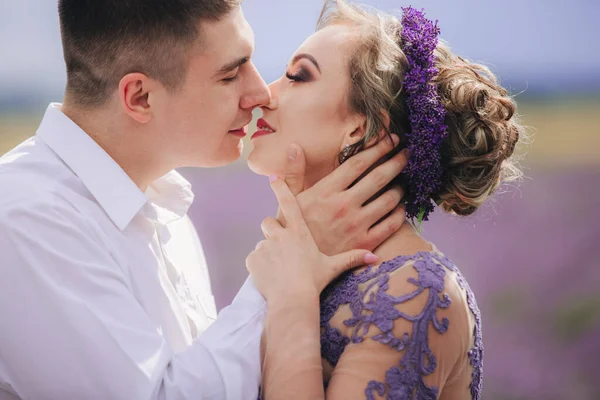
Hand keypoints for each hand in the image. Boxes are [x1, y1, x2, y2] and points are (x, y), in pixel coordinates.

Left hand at [246, 177, 378, 302]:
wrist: (292, 301)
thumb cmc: (314, 282)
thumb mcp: (332, 267)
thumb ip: (351, 258)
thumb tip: (375, 257)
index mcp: (299, 232)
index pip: (288, 202)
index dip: (280, 187)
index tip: (272, 177)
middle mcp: (280, 234)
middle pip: (270, 221)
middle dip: (273, 229)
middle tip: (281, 245)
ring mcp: (265, 246)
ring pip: (262, 242)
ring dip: (268, 250)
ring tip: (278, 266)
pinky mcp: (253, 259)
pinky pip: (254, 258)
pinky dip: (260, 265)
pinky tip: (269, 276)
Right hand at [278, 137, 408, 254]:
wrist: (296, 267)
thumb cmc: (293, 231)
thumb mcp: (288, 201)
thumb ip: (294, 173)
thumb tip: (294, 147)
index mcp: (326, 191)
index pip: (358, 162)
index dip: (377, 148)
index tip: (390, 139)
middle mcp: (344, 205)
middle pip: (379, 176)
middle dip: (396, 161)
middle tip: (407, 153)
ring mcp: (356, 225)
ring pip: (389, 199)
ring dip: (401, 187)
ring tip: (404, 181)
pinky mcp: (365, 244)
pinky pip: (391, 224)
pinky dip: (400, 213)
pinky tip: (401, 207)